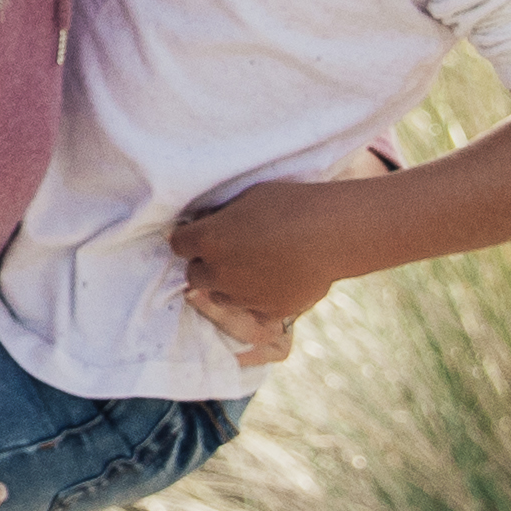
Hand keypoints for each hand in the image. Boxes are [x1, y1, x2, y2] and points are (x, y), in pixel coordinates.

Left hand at [172, 175, 371, 352]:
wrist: (333, 233)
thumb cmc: (291, 205)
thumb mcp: (247, 198)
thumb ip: (221, 217)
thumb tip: (206, 222)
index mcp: (208, 240)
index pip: (177, 244)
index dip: (190, 238)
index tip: (201, 234)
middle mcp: (218, 273)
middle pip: (193, 275)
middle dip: (205, 265)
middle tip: (227, 253)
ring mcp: (242, 296)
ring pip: (219, 296)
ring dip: (227, 284)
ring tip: (252, 268)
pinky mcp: (267, 312)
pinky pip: (252, 309)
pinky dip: (257, 298)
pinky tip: (275, 280)